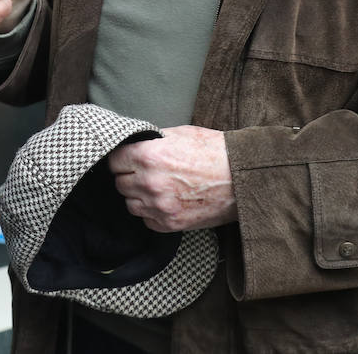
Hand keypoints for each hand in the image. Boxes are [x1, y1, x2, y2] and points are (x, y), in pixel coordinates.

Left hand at [109, 126, 237, 231]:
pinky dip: (152, 212)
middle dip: (129, 176)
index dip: (122, 158)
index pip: (114, 161)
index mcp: (149, 156)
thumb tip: (135, 143)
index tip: (128, 159)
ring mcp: (160, 207)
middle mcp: (150, 183)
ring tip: (156, 187)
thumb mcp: (180, 134)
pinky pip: (146, 220)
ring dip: (138, 196)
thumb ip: (152, 140)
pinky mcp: (171, 224)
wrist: (242, 179)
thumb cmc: (214, 152)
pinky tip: (166, 201)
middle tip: (145, 172)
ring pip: (130, 204)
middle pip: (120, 183)